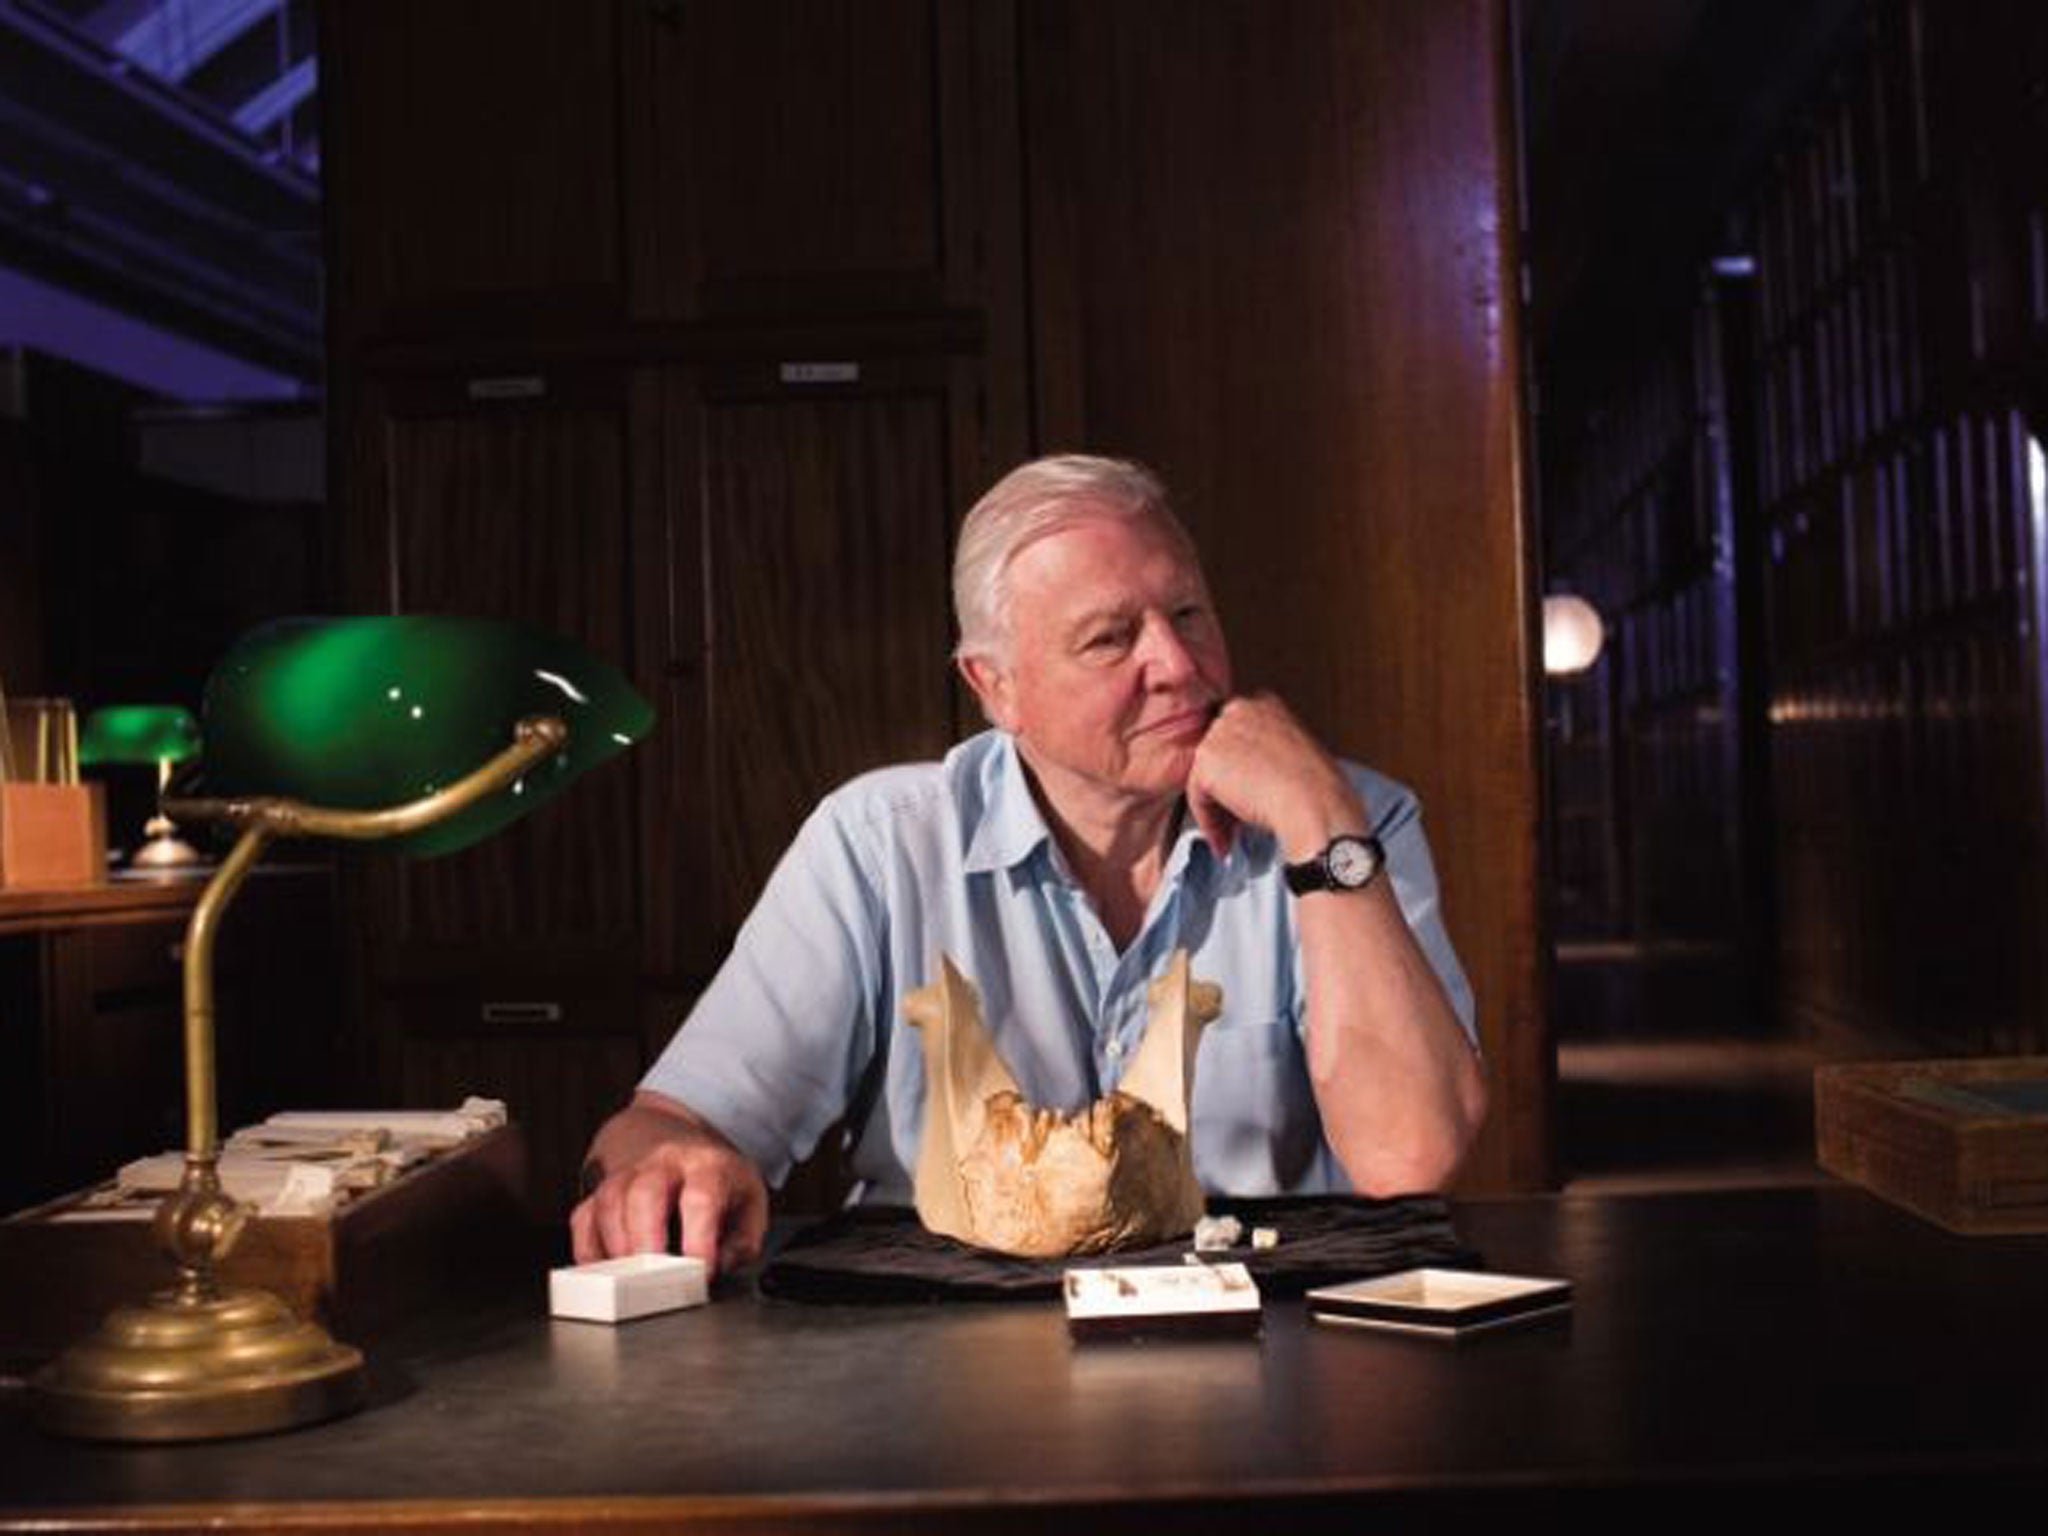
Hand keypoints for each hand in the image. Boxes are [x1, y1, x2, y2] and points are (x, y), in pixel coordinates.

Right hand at [568, 1091, 768, 1271]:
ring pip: (609, 1202)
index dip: (699, 1238)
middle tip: (652, 1281)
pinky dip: (589, 1251)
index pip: (701, 1197)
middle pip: (645, 1193)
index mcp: (707, 1166)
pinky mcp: (599, 1193)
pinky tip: (605, 1272)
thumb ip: (742, 1241)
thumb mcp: (749, 1202)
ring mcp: (626, 1174)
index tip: (700, 1273)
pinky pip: (584, 1219)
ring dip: (616, 1246)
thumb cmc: (714, 1180)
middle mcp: (663, 1164)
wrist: (672, 1137)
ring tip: (629, 1280)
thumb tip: (719, 1266)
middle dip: (646, 1240)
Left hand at [1185, 693, 1365, 857]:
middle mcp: (1240, 709)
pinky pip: (1196, 796)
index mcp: (1266, 704)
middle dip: (1223, 790)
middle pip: (1216, 755)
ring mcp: (1221, 731)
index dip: (1238, 771)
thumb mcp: (1296, 757)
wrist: (1314, 806)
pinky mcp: (1206, 757)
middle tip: (1234, 820)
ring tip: (1230, 835)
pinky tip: (1224, 839)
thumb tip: (1250, 779)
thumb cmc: (1317, 791)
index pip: (1235, 735)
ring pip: (1204, 777)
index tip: (1244, 794)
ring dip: (1215, 809)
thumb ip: (1268, 756)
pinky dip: (1208, 822)